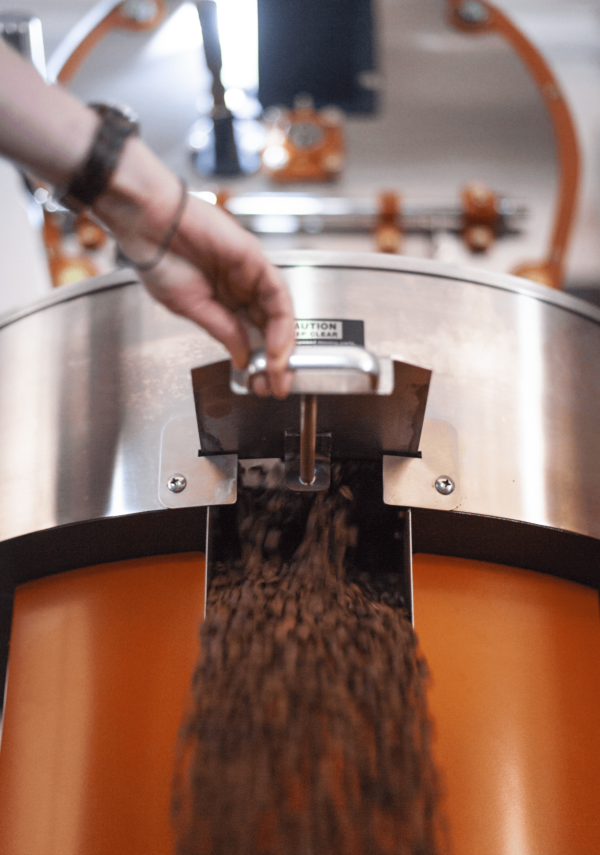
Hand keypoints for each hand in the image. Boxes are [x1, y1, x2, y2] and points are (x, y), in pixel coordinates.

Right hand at [94, 138, 294, 397]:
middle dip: (276, 360)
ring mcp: (250, 272)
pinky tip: (276, 344)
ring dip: (282, 345)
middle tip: (277, 385)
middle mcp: (241, 286)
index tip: (263, 385)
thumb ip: (222, 331)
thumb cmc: (157, 256)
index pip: (253, 335)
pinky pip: (277, 293)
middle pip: (271, 327)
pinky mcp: (254, 258)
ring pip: (279, 312)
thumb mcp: (190, 307)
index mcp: (224, 298)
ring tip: (278, 371)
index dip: (261, 362)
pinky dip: (281, 321)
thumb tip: (243, 357)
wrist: (146, 222)